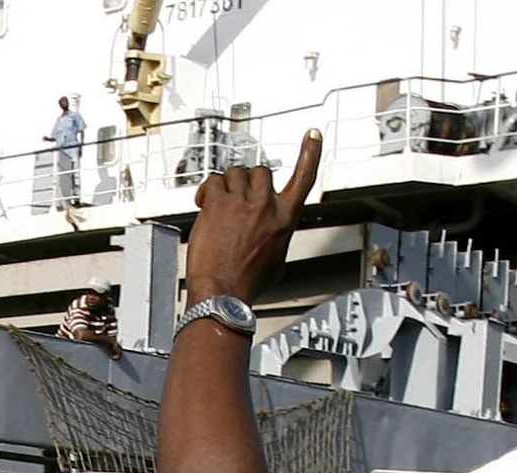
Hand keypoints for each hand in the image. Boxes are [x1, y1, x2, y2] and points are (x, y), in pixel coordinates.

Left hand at [182, 130, 321, 306]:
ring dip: (226, 185)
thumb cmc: (247, 283)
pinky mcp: (217, 204)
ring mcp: (241, 203)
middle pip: (261, 171)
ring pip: (235, 172)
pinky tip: (204, 203)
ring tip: (218, 204)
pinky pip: (213, 181)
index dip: (310, 153)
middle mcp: (266, 206)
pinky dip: (207, 189)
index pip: (304, 178)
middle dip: (248, 180)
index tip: (312, 136)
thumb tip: (270, 237)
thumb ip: (277, 238)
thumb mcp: (277, 260)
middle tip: (237, 197)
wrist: (223, 293)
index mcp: (285, 218)